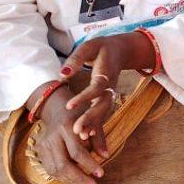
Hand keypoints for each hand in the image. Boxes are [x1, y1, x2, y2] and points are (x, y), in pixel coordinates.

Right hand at [24, 82, 104, 183]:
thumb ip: (99, 138)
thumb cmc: (80, 115)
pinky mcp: (40, 151)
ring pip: (55, 170)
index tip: (101, 174)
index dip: (89, 164)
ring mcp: (43, 144)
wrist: (58, 109)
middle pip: (64, 164)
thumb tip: (106, 155)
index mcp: (66, 127)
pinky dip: (63, 179)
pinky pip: (50, 169)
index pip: (77, 151)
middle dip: (79, 178)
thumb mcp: (93, 121)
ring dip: (70, 182)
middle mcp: (52, 137)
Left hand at [59, 32, 156, 154]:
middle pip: (103, 104)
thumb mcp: (89, 47)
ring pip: (103, 111)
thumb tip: (62, 74)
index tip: (69, 106)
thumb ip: (76, 59)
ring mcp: (110, 93)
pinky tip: (88, 135)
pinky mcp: (106, 98)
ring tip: (82, 136)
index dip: (84, 97)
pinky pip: (102, 112)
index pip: (96, 88)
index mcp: (106, 72)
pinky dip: (97, 124)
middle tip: (77, 130)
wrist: (120, 50)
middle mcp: (110, 86)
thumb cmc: (101, 48)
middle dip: (91, 118)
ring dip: (94, 124)